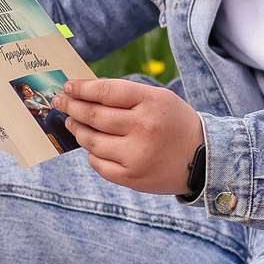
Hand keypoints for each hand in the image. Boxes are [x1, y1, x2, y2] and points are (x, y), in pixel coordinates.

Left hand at [56, 79, 206, 195]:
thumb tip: (84, 93)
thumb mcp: (158, 99)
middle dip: (72, 106)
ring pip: (91, 140)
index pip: (106, 91)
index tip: (68, 87)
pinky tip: (91, 146)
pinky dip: (91, 153)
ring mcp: (136, 155)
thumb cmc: (174, 123)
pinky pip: (98, 164)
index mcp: (151, 103)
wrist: (202, 159)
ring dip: (77, 129)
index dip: (82, 88)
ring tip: (72, 122)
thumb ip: (125, 95)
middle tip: (61, 102)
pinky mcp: (132, 177)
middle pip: (94, 115)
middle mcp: (143, 128)